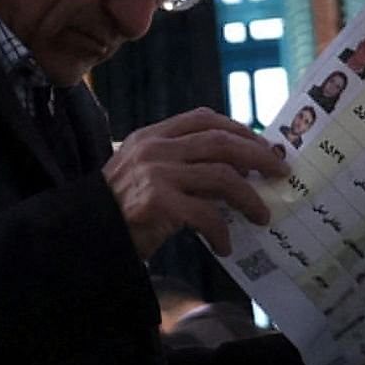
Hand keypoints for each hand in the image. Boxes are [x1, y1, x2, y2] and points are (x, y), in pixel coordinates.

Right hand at [103, 111, 288, 261]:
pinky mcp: (158, 202)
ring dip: (250, 198)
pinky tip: (224, 245)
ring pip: (222, 176)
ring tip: (262, 216)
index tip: (263, 145)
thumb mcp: (146, 175)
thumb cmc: (119, 210)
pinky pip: (207, 214)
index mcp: (151, 136)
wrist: (85, 235)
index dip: (239, 129)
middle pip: (221, 142)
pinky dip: (222, 231)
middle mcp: (154, 149)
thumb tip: (237, 172)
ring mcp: (155, 174)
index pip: (203, 118)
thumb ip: (181, 166)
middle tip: (280, 172)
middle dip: (258, 156)